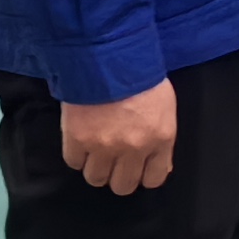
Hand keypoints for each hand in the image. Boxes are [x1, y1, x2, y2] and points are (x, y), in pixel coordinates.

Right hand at [59, 81, 176, 192]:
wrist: (107, 52)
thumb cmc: (139, 72)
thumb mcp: (165, 104)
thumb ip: (162, 139)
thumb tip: (160, 166)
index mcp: (159, 139)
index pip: (153, 179)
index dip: (142, 174)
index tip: (136, 166)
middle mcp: (133, 148)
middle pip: (123, 185)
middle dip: (118, 175)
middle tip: (113, 160)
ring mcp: (103, 146)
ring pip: (96, 178)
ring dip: (95, 167)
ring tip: (94, 151)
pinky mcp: (77, 139)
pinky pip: (73, 162)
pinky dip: (75, 154)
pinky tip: (80, 141)